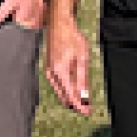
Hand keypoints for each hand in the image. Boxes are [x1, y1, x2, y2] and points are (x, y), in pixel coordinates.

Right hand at [44, 0, 90, 115]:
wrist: (59, 24)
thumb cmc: (72, 38)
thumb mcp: (82, 58)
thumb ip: (82, 79)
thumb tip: (84, 97)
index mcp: (60, 72)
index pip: (70, 96)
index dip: (80, 106)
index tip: (88, 113)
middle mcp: (51, 74)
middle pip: (63, 97)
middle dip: (75, 104)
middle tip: (88, 108)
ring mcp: (48, 71)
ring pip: (59, 92)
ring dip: (70, 98)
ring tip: (83, 100)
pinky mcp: (48, 68)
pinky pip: (56, 85)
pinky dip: (65, 90)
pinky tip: (72, 89)